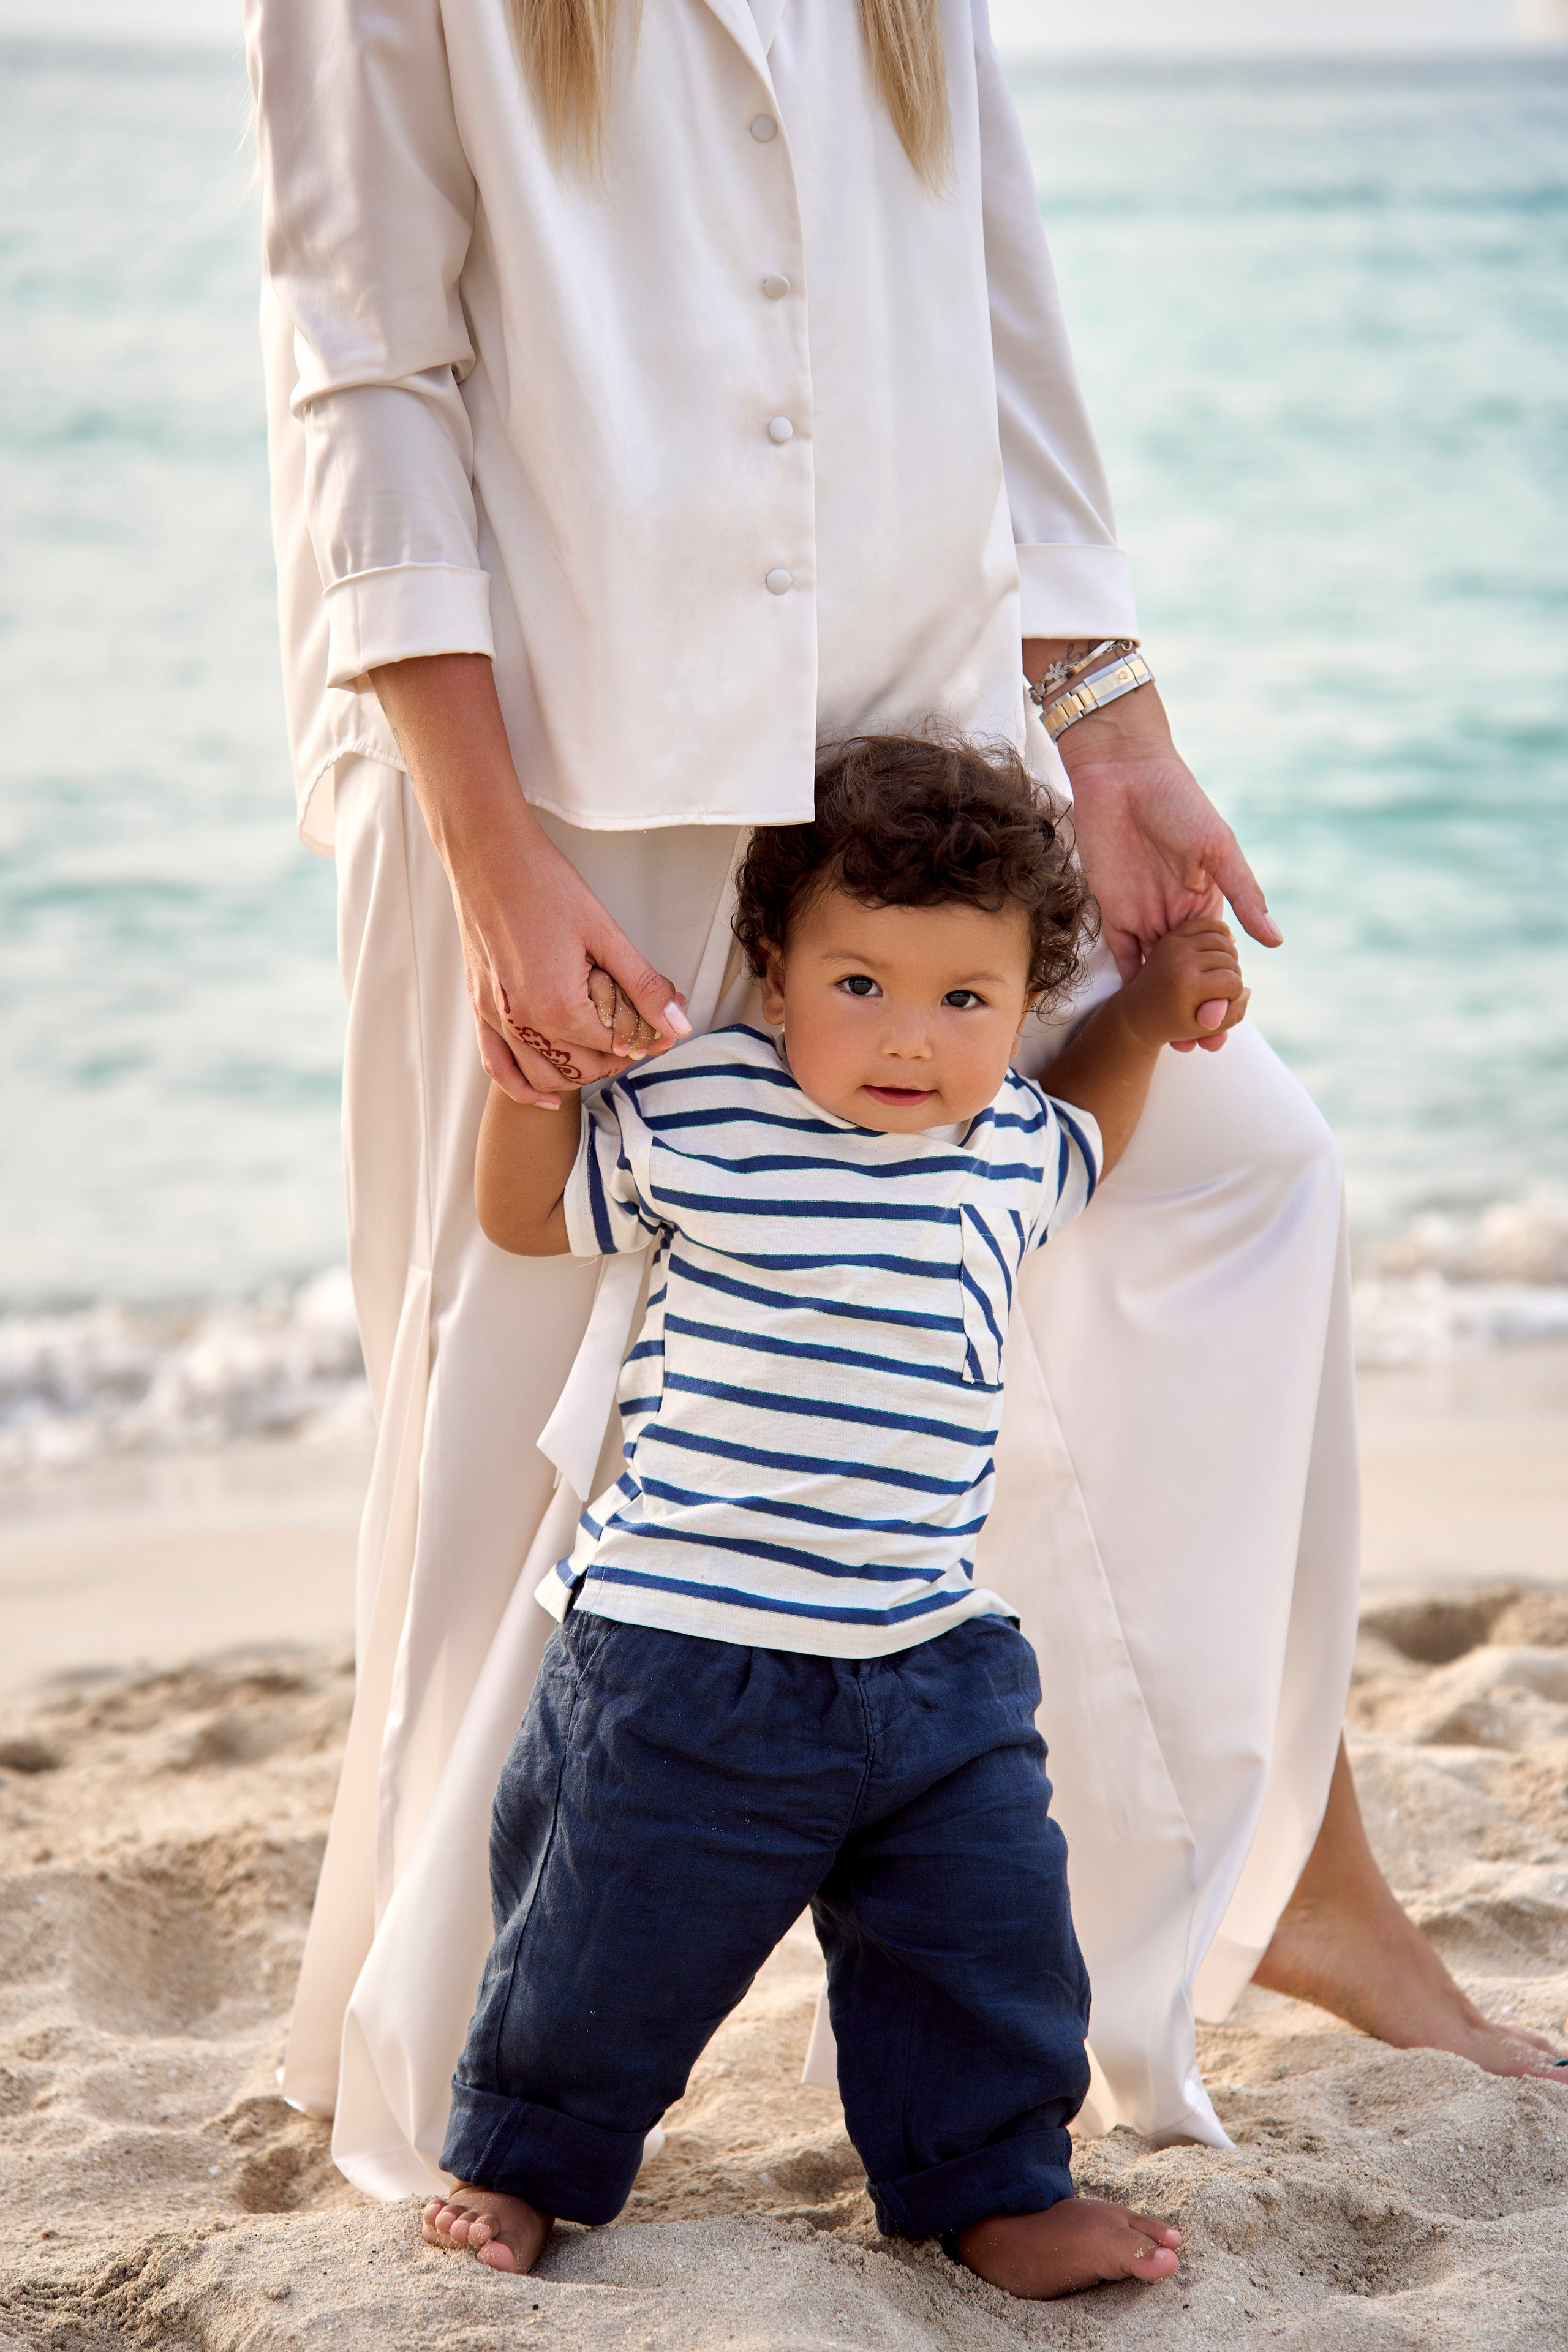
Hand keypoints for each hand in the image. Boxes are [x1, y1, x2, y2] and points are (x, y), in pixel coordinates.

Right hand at [371, 655, 689, 1106]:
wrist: (487, 854)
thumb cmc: (546, 884)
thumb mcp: (605, 933)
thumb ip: (643, 986)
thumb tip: (679, 1025)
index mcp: (558, 1006)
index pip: (613, 1047)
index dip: (645, 1042)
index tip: (663, 1031)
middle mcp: (523, 1021)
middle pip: (581, 1067)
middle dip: (616, 1058)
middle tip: (642, 1036)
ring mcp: (496, 1017)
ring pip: (542, 1074)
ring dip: (576, 1075)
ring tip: (605, 1055)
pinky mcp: (480, 1006)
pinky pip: (498, 1065)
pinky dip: (522, 1086)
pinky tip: (547, 1096)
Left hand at [1025, 648, 1280, 1051]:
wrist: (1120, 770)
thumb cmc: (1176, 798)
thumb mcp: (1218, 846)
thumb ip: (1243, 893)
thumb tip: (1276, 941)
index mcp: (1207, 898)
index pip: (1219, 954)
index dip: (1225, 988)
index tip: (1231, 1023)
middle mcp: (1176, 911)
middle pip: (1188, 972)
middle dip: (1195, 1008)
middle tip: (1204, 1050)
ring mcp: (1143, 913)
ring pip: (1157, 973)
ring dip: (1165, 1006)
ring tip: (1176, 1045)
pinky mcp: (1111, 909)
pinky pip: (1121, 956)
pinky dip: (1131, 984)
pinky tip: (1140, 1014)